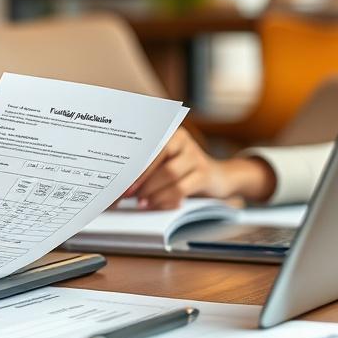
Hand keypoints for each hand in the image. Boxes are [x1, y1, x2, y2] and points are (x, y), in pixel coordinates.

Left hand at [120, 128, 276, 209]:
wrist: (217, 177)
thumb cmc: (181, 169)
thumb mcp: (165, 162)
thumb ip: (147, 166)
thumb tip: (121, 182)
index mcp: (169, 133)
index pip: (148, 146)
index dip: (133, 165)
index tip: (120, 180)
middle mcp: (183, 141)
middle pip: (159, 159)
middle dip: (140, 179)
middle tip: (126, 194)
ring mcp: (195, 157)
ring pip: (170, 174)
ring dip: (152, 191)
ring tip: (139, 202)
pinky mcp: (204, 174)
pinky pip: (181, 188)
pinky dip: (165, 198)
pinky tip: (154, 204)